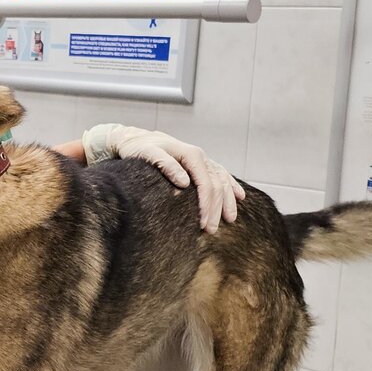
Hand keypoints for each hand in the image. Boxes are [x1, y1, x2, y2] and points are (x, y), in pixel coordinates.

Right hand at [82, 123, 245, 233]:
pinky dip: (176, 171)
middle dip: (214, 207)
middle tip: (211, 229)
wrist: (132, 142)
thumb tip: (239, 197)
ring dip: (203, 198)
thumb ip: (206, 180)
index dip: (227, 200)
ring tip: (202, 219)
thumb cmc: (160, 160)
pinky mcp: (153, 150)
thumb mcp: (184, 171)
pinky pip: (166, 161)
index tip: (229, 220)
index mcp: (201, 160)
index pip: (221, 179)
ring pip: (197, 172)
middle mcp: (193, 154)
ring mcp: (174, 151)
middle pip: (212, 180)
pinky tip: (183, 184)